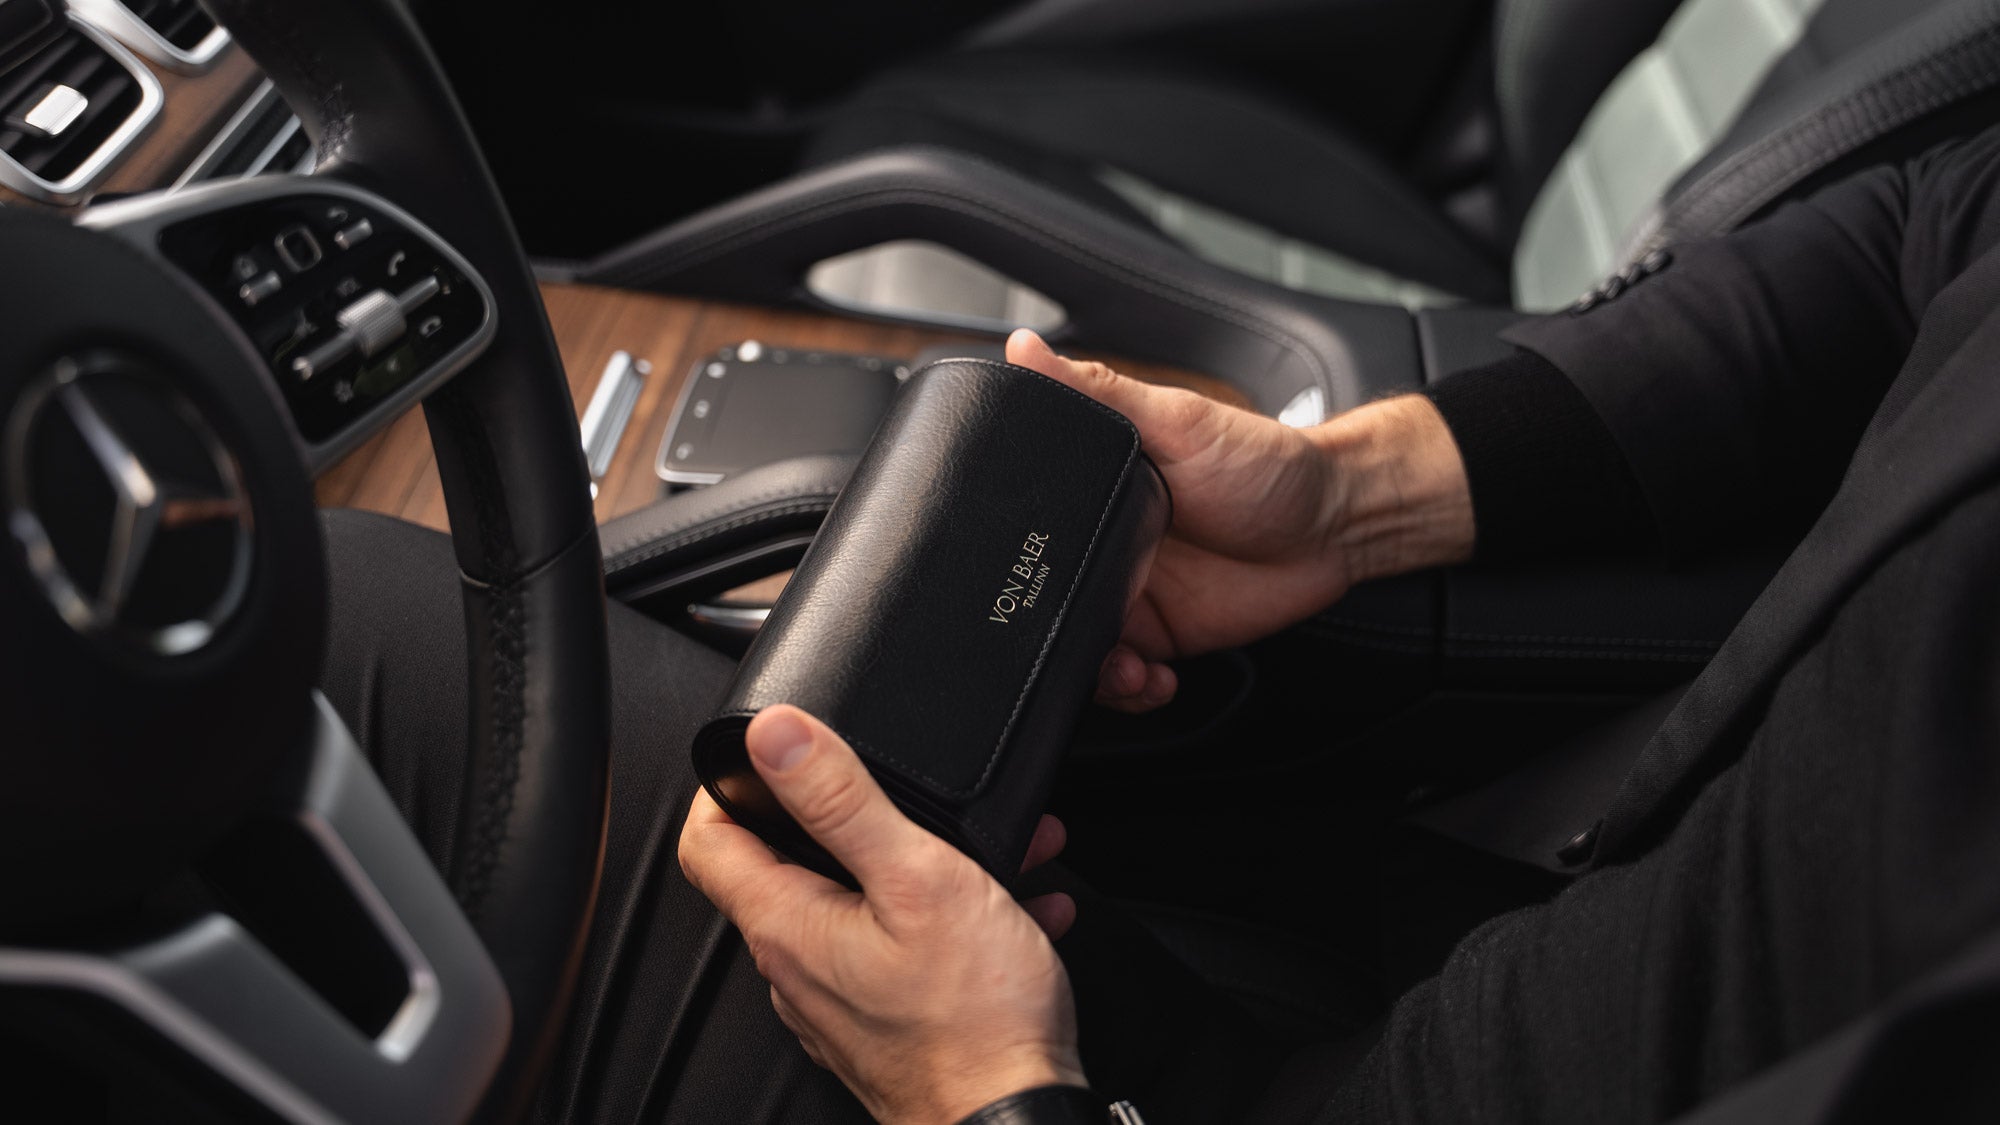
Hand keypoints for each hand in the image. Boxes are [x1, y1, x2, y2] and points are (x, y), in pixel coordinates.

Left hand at [679, 705, 1084, 1124]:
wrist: (1017, 1120)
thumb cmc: (975, 1020)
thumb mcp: (916, 878)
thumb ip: (843, 800)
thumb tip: (774, 734)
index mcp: (789, 926)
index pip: (707, 840)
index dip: (727, 782)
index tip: (769, 753)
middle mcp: (797, 972)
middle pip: (786, 868)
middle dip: (849, 818)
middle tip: (902, 793)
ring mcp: (837, 1005)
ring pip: (855, 908)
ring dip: (915, 866)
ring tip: (988, 850)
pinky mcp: (882, 1029)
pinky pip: (897, 953)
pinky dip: (945, 919)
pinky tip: (1010, 909)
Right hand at [1006, 330, 1473, 711]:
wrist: (1336, 525)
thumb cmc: (1264, 461)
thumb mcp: (1176, 420)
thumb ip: (1099, 393)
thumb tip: (1024, 349)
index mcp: (1093, 491)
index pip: (1027, 526)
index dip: (1006, 559)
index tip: (1002, 580)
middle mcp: (1102, 546)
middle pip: (1040, 596)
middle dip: (1041, 630)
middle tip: (1066, 634)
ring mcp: (1130, 594)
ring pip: (1076, 645)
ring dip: (1087, 670)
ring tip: (1120, 669)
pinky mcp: (1162, 637)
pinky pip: (1125, 676)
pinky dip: (1129, 690)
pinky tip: (1151, 680)